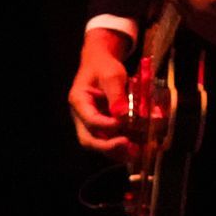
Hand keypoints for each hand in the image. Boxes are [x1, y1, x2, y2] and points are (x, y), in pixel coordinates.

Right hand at [69, 28, 133, 162]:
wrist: (101, 64)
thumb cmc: (104, 67)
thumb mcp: (112, 75)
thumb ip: (117, 94)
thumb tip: (122, 114)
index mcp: (79, 101)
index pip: (89, 119)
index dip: (105, 125)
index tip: (121, 124)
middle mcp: (81, 116)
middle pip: (88, 138)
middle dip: (107, 146)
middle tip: (127, 145)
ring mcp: (90, 123)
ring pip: (98, 143)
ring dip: (115, 151)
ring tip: (135, 152)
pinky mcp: (101, 126)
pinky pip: (108, 140)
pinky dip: (120, 147)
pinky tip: (135, 148)